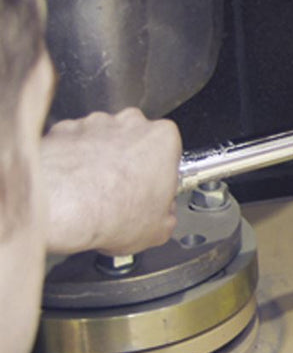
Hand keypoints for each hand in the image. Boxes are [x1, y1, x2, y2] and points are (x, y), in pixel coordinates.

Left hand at [41, 109, 181, 256]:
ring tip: (94, 192)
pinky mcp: (63, 129)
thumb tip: (160, 217)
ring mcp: (95, 123)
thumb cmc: (112, 213)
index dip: (160, 174)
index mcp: (163, 139)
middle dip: (130, 161)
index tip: (152, 191)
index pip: (169, 151)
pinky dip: (73, 160)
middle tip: (124, 193)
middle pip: (135, 139)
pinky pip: (73, 143)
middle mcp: (130, 123)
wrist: (62, 210)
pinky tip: (73, 185)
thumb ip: (167, 213)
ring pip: (102, 139)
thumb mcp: (160, 229)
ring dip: (100, 159)